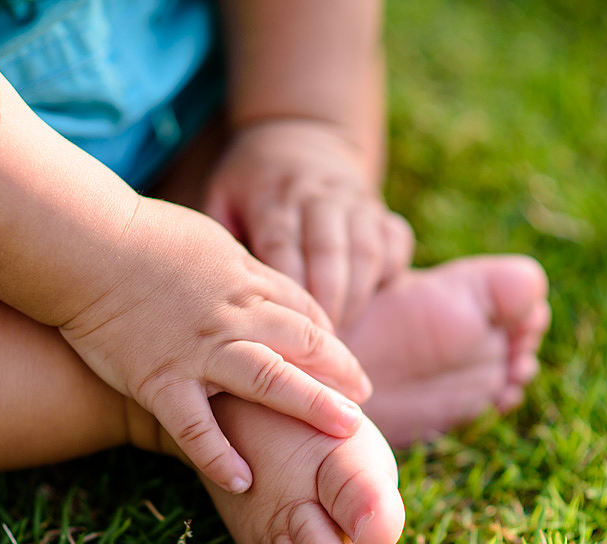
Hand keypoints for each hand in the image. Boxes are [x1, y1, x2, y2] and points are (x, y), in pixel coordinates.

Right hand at [58, 197, 371, 492]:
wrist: (85, 243)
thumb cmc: (141, 237)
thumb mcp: (209, 242)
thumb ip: (241, 270)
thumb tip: (263, 284)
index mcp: (244, 282)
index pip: (303, 315)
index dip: (331, 343)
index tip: (347, 367)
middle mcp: (232, 317)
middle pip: (302, 345)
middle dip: (340, 373)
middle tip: (365, 401)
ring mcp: (197, 350)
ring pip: (267, 378)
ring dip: (310, 404)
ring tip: (346, 431)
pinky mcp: (159, 379)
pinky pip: (194, 425)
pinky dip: (217, 454)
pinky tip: (242, 480)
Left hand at [204, 119, 414, 326]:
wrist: (299, 135)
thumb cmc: (252, 184)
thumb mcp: (222, 195)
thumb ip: (218, 239)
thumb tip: (211, 290)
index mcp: (273, 196)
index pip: (282, 244)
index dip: (287, 288)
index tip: (285, 327)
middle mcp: (316, 195)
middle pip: (328, 250)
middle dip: (327, 299)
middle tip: (320, 345)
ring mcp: (352, 199)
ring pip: (365, 248)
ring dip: (358, 294)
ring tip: (345, 333)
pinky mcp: (379, 206)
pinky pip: (395, 239)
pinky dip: (391, 270)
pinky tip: (377, 301)